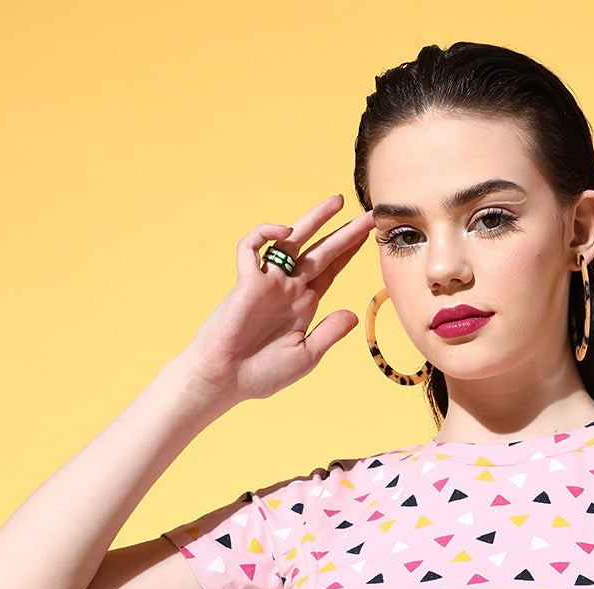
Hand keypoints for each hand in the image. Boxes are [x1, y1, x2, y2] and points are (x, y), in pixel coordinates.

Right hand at [179, 194, 375, 405]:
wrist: (225, 380)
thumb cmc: (262, 374)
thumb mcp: (306, 356)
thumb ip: (329, 333)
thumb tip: (353, 315)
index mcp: (303, 306)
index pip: (330, 272)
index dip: (348, 253)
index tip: (368, 236)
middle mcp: (288, 289)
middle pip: (320, 252)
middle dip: (343, 233)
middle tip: (367, 216)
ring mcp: (267, 283)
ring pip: (292, 241)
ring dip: (313, 220)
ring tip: (337, 202)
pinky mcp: (246, 281)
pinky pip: (252, 247)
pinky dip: (265, 233)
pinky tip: (285, 232)